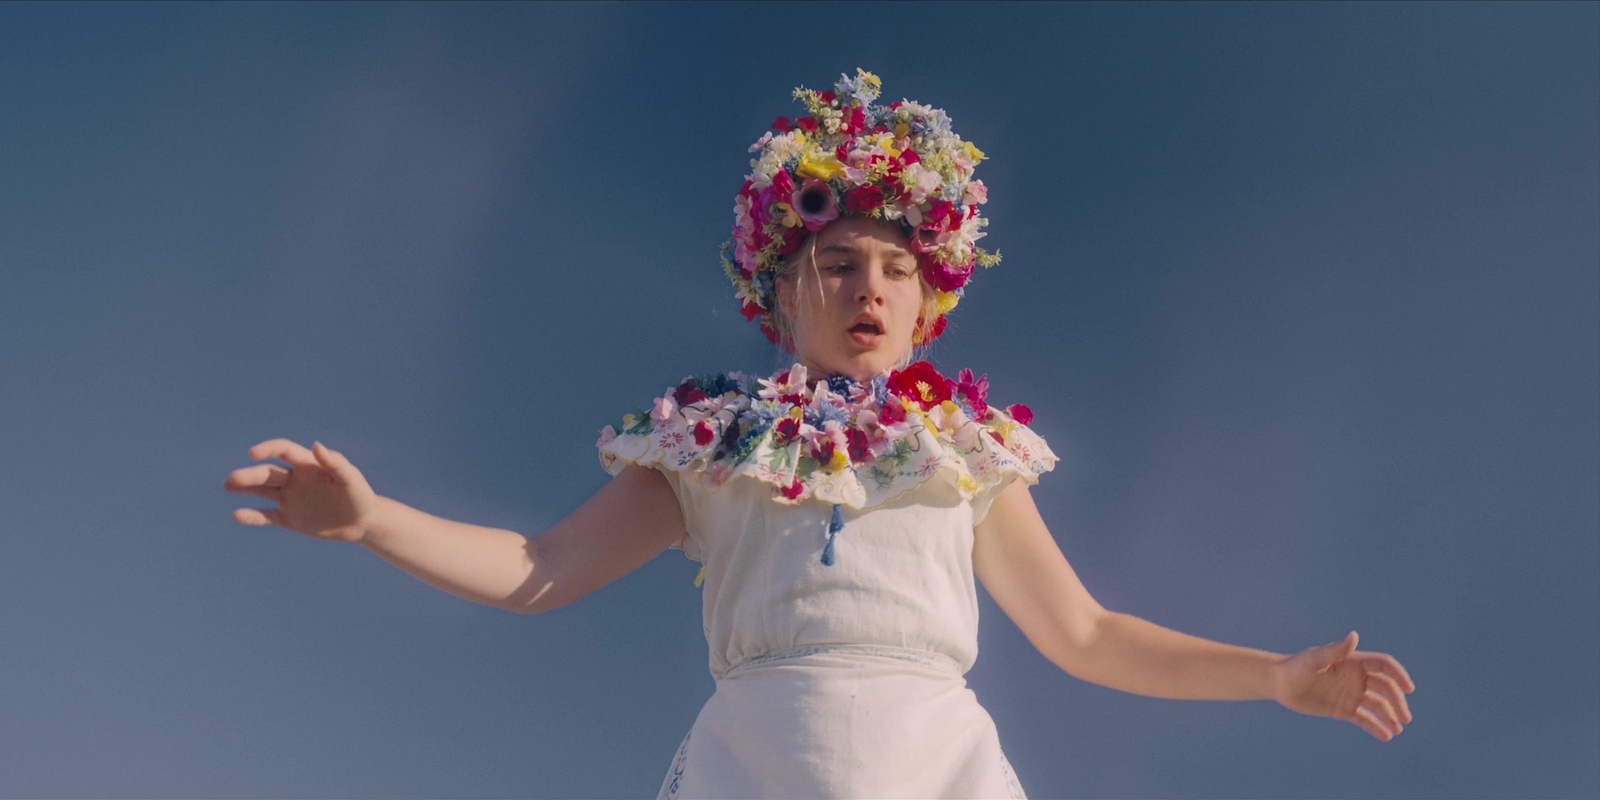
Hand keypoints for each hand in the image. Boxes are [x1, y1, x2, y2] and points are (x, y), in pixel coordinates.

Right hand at [224, 438, 378, 542]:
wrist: (362, 522)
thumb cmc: (360, 496)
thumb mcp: (351, 479)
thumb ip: (335, 462)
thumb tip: (316, 445)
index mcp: (308, 465)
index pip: (283, 451)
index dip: (268, 449)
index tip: (253, 453)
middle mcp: (295, 479)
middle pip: (268, 473)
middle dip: (249, 476)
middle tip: (232, 480)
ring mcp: (290, 499)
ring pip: (262, 491)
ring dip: (245, 488)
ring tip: (228, 486)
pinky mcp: (289, 518)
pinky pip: (267, 516)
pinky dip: (252, 516)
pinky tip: (237, 515)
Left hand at [1273, 631, 1415, 740]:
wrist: (1281, 683)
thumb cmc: (1296, 666)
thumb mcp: (1315, 659)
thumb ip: (1335, 650)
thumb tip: (1354, 636)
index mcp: (1354, 662)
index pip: (1384, 666)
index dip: (1398, 675)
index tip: (1409, 688)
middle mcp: (1357, 678)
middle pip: (1386, 688)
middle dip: (1397, 702)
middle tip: (1405, 719)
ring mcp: (1352, 694)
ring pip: (1378, 705)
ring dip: (1390, 716)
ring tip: (1397, 729)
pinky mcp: (1344, 710)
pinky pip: (1365, 719)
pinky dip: (1376, 727)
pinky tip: (1386, 736)